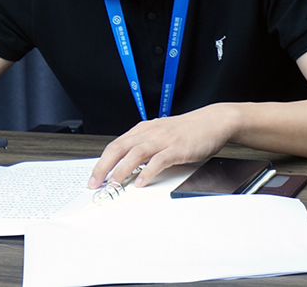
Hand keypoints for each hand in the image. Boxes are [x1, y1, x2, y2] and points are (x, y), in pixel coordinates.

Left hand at [88, 104, 237, 188]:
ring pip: (135, 154)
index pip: (115, 145)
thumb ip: (145, 147)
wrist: (212, 122)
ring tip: (114, 185)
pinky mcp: (177, 148)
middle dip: (104, 167)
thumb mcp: (160, 135)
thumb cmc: (187, 131)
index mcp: (143, 130)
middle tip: (95, 183)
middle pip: (119, 148)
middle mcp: (149, 133)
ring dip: (122, 171)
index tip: (94, 176)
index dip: (101, 161)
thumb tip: (127, 166)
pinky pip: (158, 161)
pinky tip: (141, 183)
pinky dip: (147, 172)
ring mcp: (163, 140)